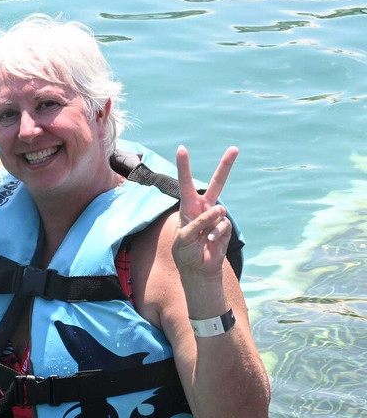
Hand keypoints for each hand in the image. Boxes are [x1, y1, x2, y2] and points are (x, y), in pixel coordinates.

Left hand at [172, 145, 237, 281]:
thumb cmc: (185, 251)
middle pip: (217, 183)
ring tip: (203, 236)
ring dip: (208, 223)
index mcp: (188, 206)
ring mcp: (216, 217)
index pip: (186, 183)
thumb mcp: (184, 237)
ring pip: (219, 210)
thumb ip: (198, 222)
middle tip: (235, 148)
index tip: (182, 148)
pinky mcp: (225, 227)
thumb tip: (220, 210)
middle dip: (226, 166)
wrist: (197, 268)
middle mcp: (204, 207)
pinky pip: (223, 225)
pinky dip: (216, 233)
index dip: (185, 166)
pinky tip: (210, 241)